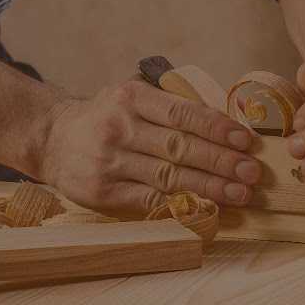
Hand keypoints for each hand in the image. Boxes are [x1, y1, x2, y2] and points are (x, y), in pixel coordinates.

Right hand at [39, 80, 261, 215]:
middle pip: (180, 147)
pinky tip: (208, 208)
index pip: (182, 113)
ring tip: (241, 194)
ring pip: (169, 177)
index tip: (246, 141)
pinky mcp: (102, 191)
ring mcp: (109, 161)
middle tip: (252, 172)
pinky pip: (150, 200)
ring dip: (210, 187)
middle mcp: (119, 127)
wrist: (52, 138)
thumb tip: (229, 124)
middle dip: (221, 161)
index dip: (217, 128)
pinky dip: (182, 205)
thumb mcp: (133, 97)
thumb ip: (172, 106)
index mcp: (132, 97)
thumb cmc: (107, 117)